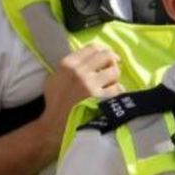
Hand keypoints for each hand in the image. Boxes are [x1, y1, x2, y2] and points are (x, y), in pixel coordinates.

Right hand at [35, 44, 123, 159]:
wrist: (55, 125)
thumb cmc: (56, 102)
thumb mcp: (55, 78)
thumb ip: (71, 66)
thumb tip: (92, 56)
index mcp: (67, 65)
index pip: (93, 48)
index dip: (104, 51)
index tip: (108, 57)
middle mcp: (79, 72)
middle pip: (107, 56)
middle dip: (112, 62)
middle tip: (113, 68)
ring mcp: (90, 85)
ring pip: (115, 72)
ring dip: (114, 79)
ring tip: (108, 86)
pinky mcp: (100, 99)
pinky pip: (118, 88)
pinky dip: (117, 92)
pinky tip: (110, 97)